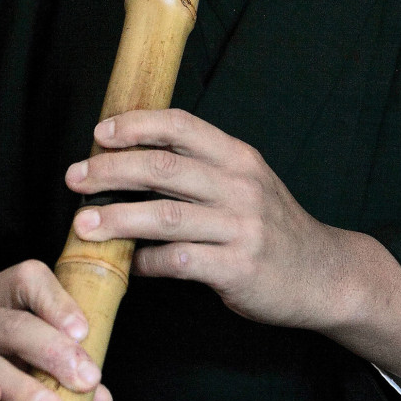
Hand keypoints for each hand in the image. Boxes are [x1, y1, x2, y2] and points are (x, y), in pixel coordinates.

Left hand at [64, 108, 352, 330]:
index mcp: (237, 157)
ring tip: (82, 224)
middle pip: (162, 167)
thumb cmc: (270, 225)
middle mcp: (240, 186)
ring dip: (116, 218)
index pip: (180, 127)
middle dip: (110, 170)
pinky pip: (179, 261)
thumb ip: (197, 168)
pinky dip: (148, 262)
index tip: (99, 133)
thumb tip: (126, 159)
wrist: (326, 274)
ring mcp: (241, 228)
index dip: (136, 125)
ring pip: (164, 215)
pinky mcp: (239, 268)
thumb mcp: (245, 183)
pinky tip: (129, 264)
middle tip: (74, 177)